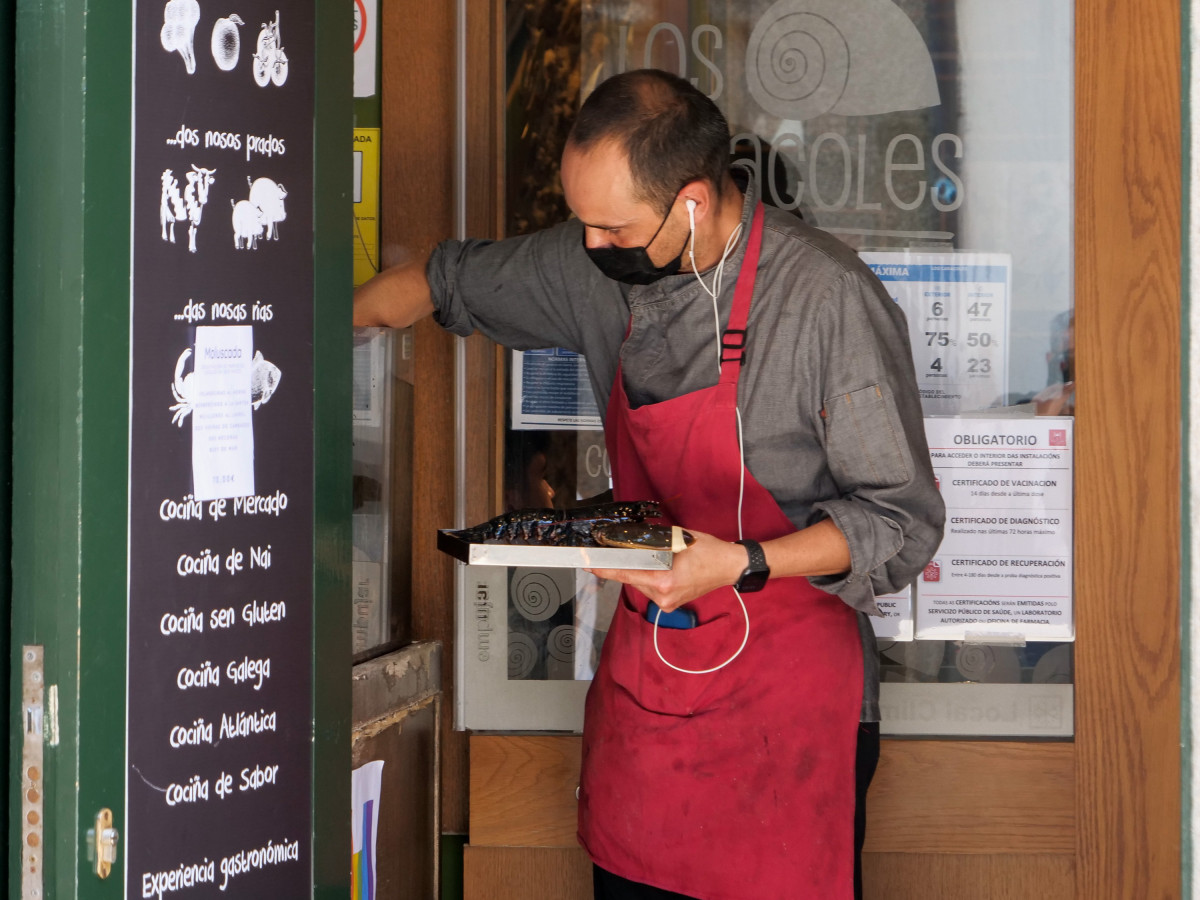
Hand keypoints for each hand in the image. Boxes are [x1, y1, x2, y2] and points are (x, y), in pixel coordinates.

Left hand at [586, 529, 746, 612]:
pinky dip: (649, 576)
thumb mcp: (678, 538)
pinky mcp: (670, 604)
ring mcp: (667, 604)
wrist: (729, 566)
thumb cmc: (708, 550)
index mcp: (664, 581)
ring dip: (640, 570)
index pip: (626, 574)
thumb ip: (651, 541)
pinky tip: (660, 566)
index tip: (588, 564)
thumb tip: (628, 539)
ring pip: (640, 583)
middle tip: (619, 550)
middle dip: (626, 564)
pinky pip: (650, 588)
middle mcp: (663, 597)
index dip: (605, 569)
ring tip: (654, 557)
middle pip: (631, 578)